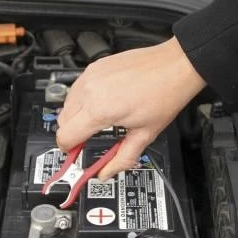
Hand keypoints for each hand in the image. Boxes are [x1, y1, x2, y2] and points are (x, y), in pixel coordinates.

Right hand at [55, 36, 205, 179]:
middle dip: (73, 134)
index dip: (69, 149)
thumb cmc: (165, 94)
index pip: (65, 136)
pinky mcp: (95, 67)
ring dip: (76, 117)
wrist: (175, 65)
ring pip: (67, 104)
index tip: (77, 153)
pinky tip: (102, 104)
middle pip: (62, 121)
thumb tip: (107, 172)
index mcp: (99, 110)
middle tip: (90, 140)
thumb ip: (122, 158)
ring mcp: (91, 76)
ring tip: (100, 121)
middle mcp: (90, 90)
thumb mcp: (144, 134)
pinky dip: (83, 100)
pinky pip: (77, 88)